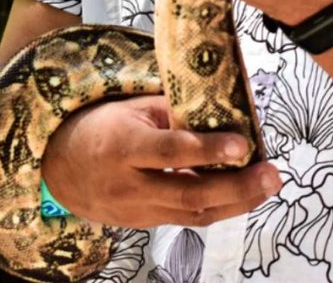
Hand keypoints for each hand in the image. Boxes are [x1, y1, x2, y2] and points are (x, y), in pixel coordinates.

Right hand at [41, 95, 279, 227]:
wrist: (62, 170)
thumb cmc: (101, 129)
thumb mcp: (131, 108)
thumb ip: (173, 111)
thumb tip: (222, 107)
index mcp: (122, 146)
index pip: (169, 150)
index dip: (207, 149)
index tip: (242, 144)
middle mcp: (129, 185)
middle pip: (188, 193)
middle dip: (236, 187)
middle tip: (271, 174)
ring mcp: (137, 211)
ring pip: (193, 213)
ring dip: (237, 202)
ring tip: (268, 185)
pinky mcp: (146, 225)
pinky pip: (188, 219)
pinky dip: (219, 207)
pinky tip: (244, 194)